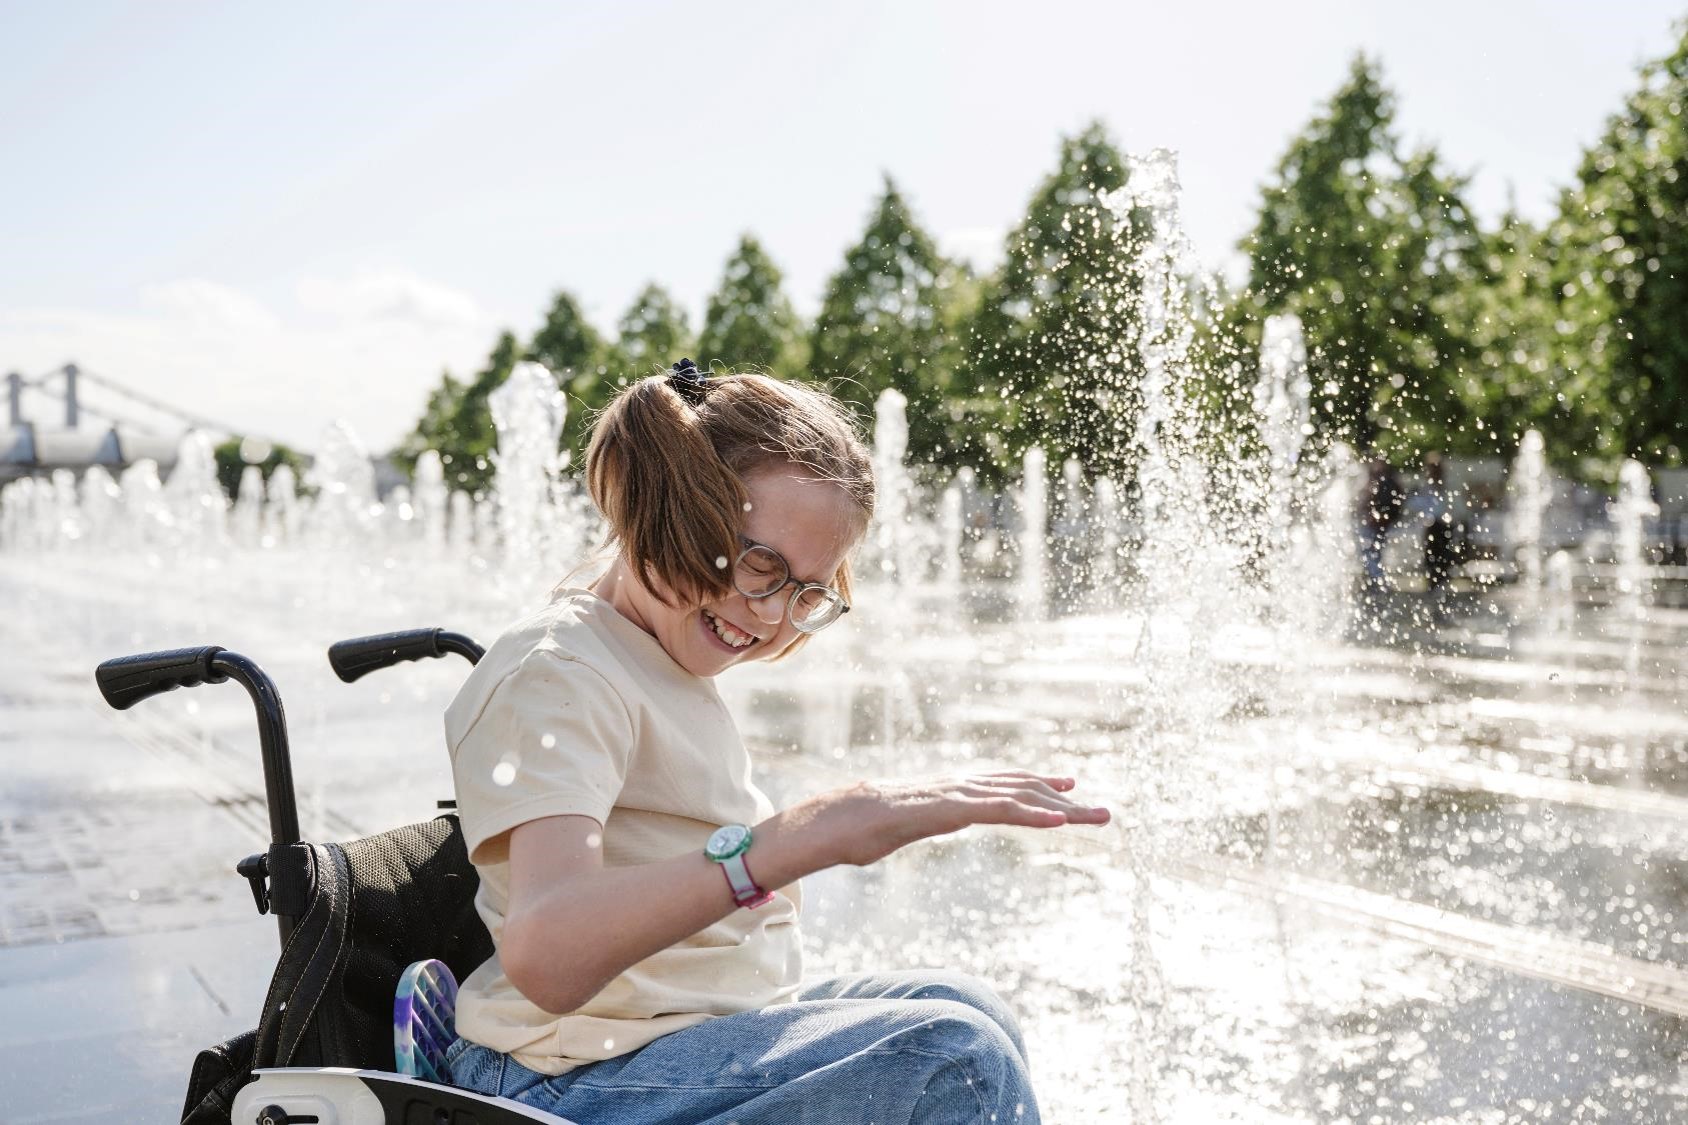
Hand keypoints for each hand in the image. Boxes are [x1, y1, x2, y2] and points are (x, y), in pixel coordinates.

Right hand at [808, 771, 1111, 867]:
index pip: (1003, 785)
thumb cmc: (857, 828)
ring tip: (1096, 816)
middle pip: (1022, 790)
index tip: (1069, 788)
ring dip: (1062, 809)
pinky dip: (1032, 816)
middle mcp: (959, 787)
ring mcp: (955, 797)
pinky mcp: (950, 812)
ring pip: (1019, 799)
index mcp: (949, 792)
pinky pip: (998, 812)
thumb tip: (908, 829)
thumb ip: (915, 825)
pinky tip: (1058, 823)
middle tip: (1104, 812)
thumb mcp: (898, 830)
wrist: (832, 819)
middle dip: (1064, 801)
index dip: (1039, 786)